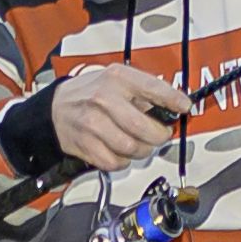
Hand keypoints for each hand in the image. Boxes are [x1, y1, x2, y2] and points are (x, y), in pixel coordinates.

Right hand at [45, 67, 175, 171]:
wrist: (55, 108)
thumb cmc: (91, 93)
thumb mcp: (116, 79)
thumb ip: (144, 90)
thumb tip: (173, 106)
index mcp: (116, 78)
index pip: (152, 88)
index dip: (173, 99)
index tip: (185, 107)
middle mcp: (104, 99)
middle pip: (144, 127)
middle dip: (159, 135)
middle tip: (161, 134)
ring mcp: (93, 123)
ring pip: (132, 148)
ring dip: (143, 150)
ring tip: (141, 143)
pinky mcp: (85, 145)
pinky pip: (115, 162)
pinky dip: (123, 161)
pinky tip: (121, 150)